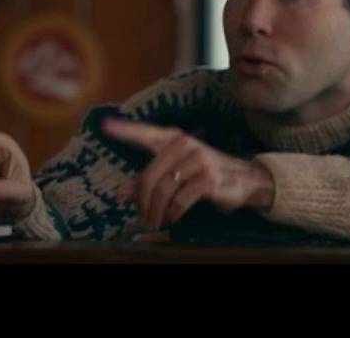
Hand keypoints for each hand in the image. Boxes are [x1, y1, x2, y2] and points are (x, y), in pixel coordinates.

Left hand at [102, 118, 274, 230]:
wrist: (244, 178)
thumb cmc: (204, 173)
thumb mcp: (176, 171)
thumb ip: (147, 178)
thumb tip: (120, 194)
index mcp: (174, 139)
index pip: (146, 134)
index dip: (125, 131)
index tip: (105, 127)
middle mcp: (185, 145)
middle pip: (150, 176)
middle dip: (142, 201)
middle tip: (141, 217)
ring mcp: (198, 160)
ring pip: (163, 189)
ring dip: (155, 211)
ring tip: (154, 222)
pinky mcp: (208, 179)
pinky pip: (180, 200)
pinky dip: (171, 213)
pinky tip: (171, 218)